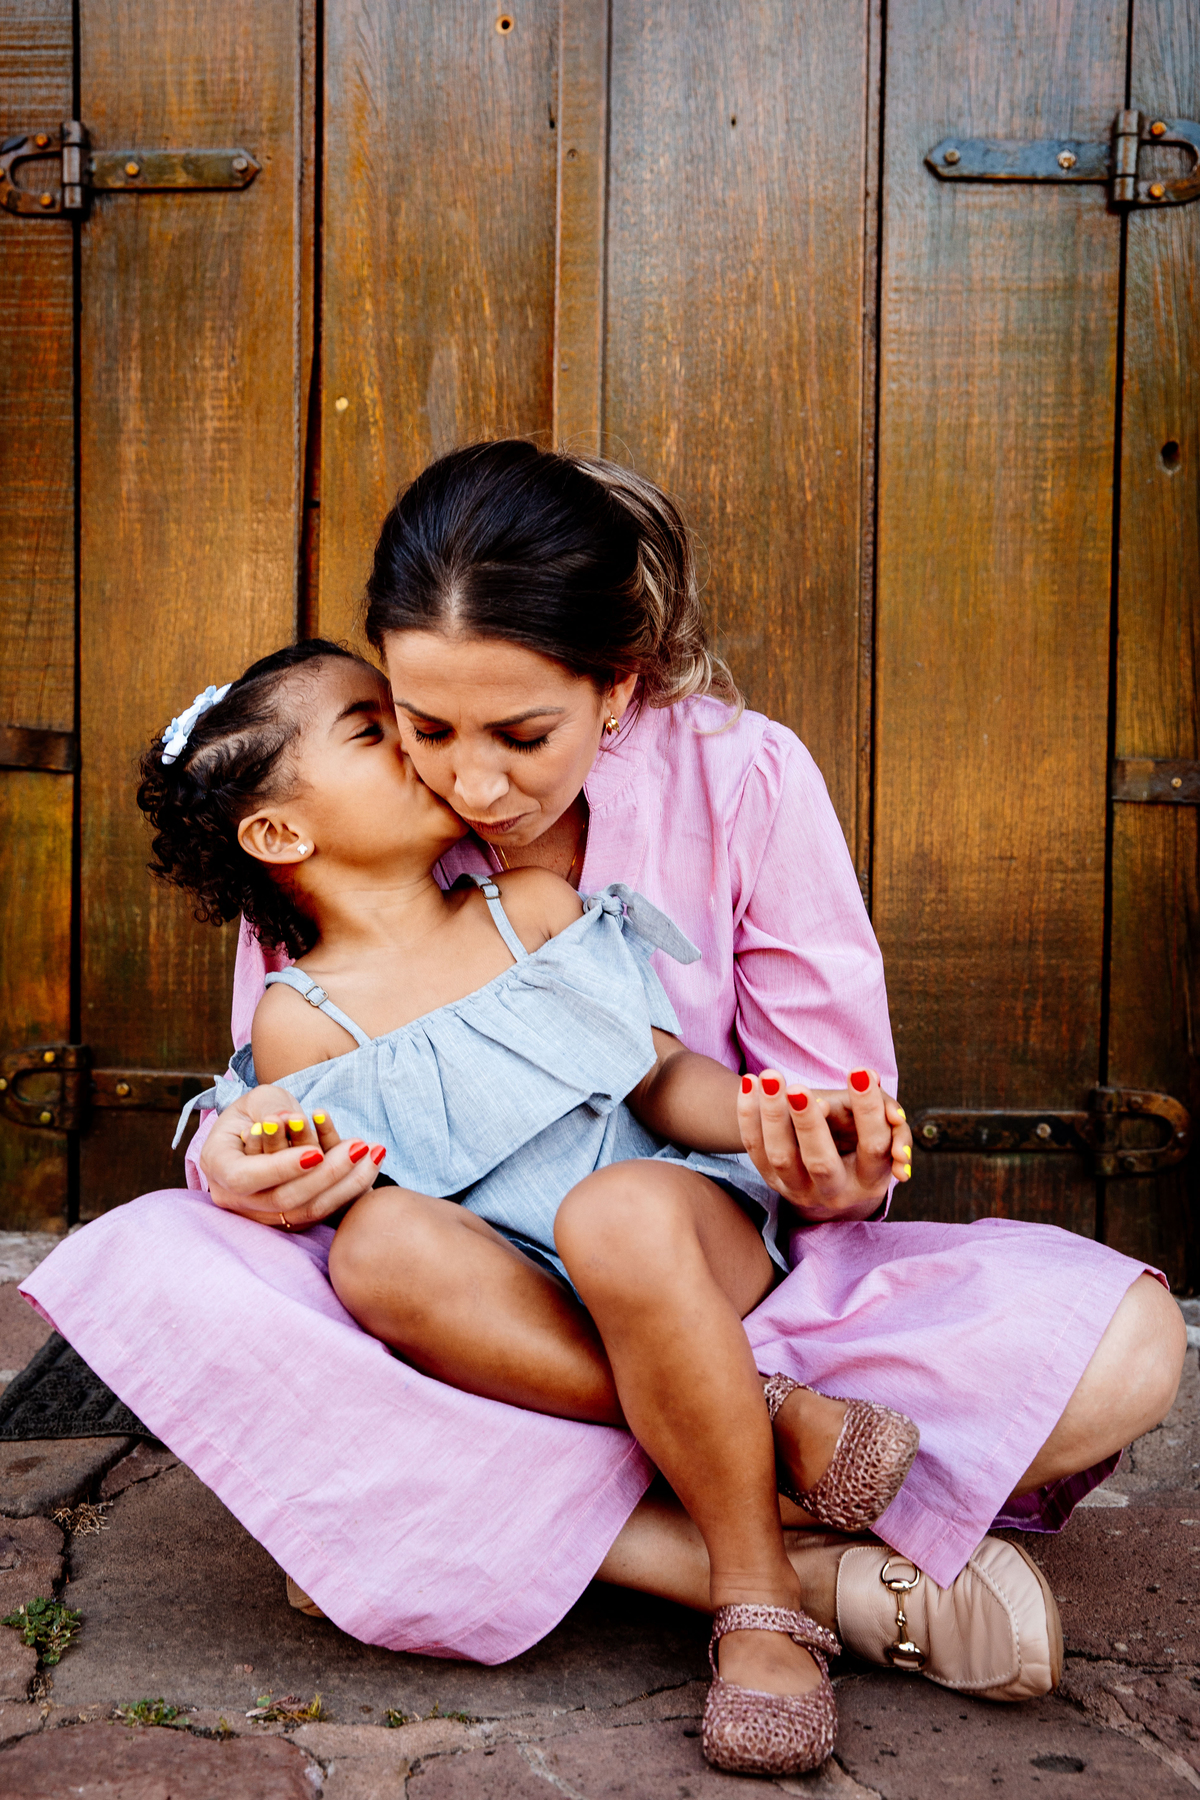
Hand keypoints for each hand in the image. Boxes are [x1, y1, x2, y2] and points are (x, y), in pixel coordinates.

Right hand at [199, 1086, 384, 1228]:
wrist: (264, 1129)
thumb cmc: (259, 1110)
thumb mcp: (258, 1098)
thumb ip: (268, 1107)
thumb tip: (285, 1118)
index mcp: (217, 1166)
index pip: (246, 1177)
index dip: (281, 1167)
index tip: (316, 1152)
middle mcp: (234, 1198)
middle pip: (283, 1199)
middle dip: (326, 1174)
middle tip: (358, 1147)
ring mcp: (261, 1215)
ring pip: (307, 1211)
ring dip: (346, 1184)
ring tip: (373, 1153)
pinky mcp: (289, 1220)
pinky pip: (322, 1213)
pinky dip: (350, 1190)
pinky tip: (373, 1164)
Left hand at [737, 1067, 911, 1221]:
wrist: (833, 1186)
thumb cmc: (862, 1146)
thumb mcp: (880, 1134)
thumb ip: (882, 1107)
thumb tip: (870, 1078)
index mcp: (870, 1179)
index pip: (873, 1145)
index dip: (868, 1109)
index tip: (858, 1071)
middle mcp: (836, 1192)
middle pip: (820, 1162)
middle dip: (808, 1123)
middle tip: (798, 1088)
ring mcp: (801, 1191)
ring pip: (781, 1157)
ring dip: (772, 1115)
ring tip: (770, 1078)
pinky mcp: (773, 1182)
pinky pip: (755, 1149)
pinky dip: (749, 1116)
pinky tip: (750, 1083)